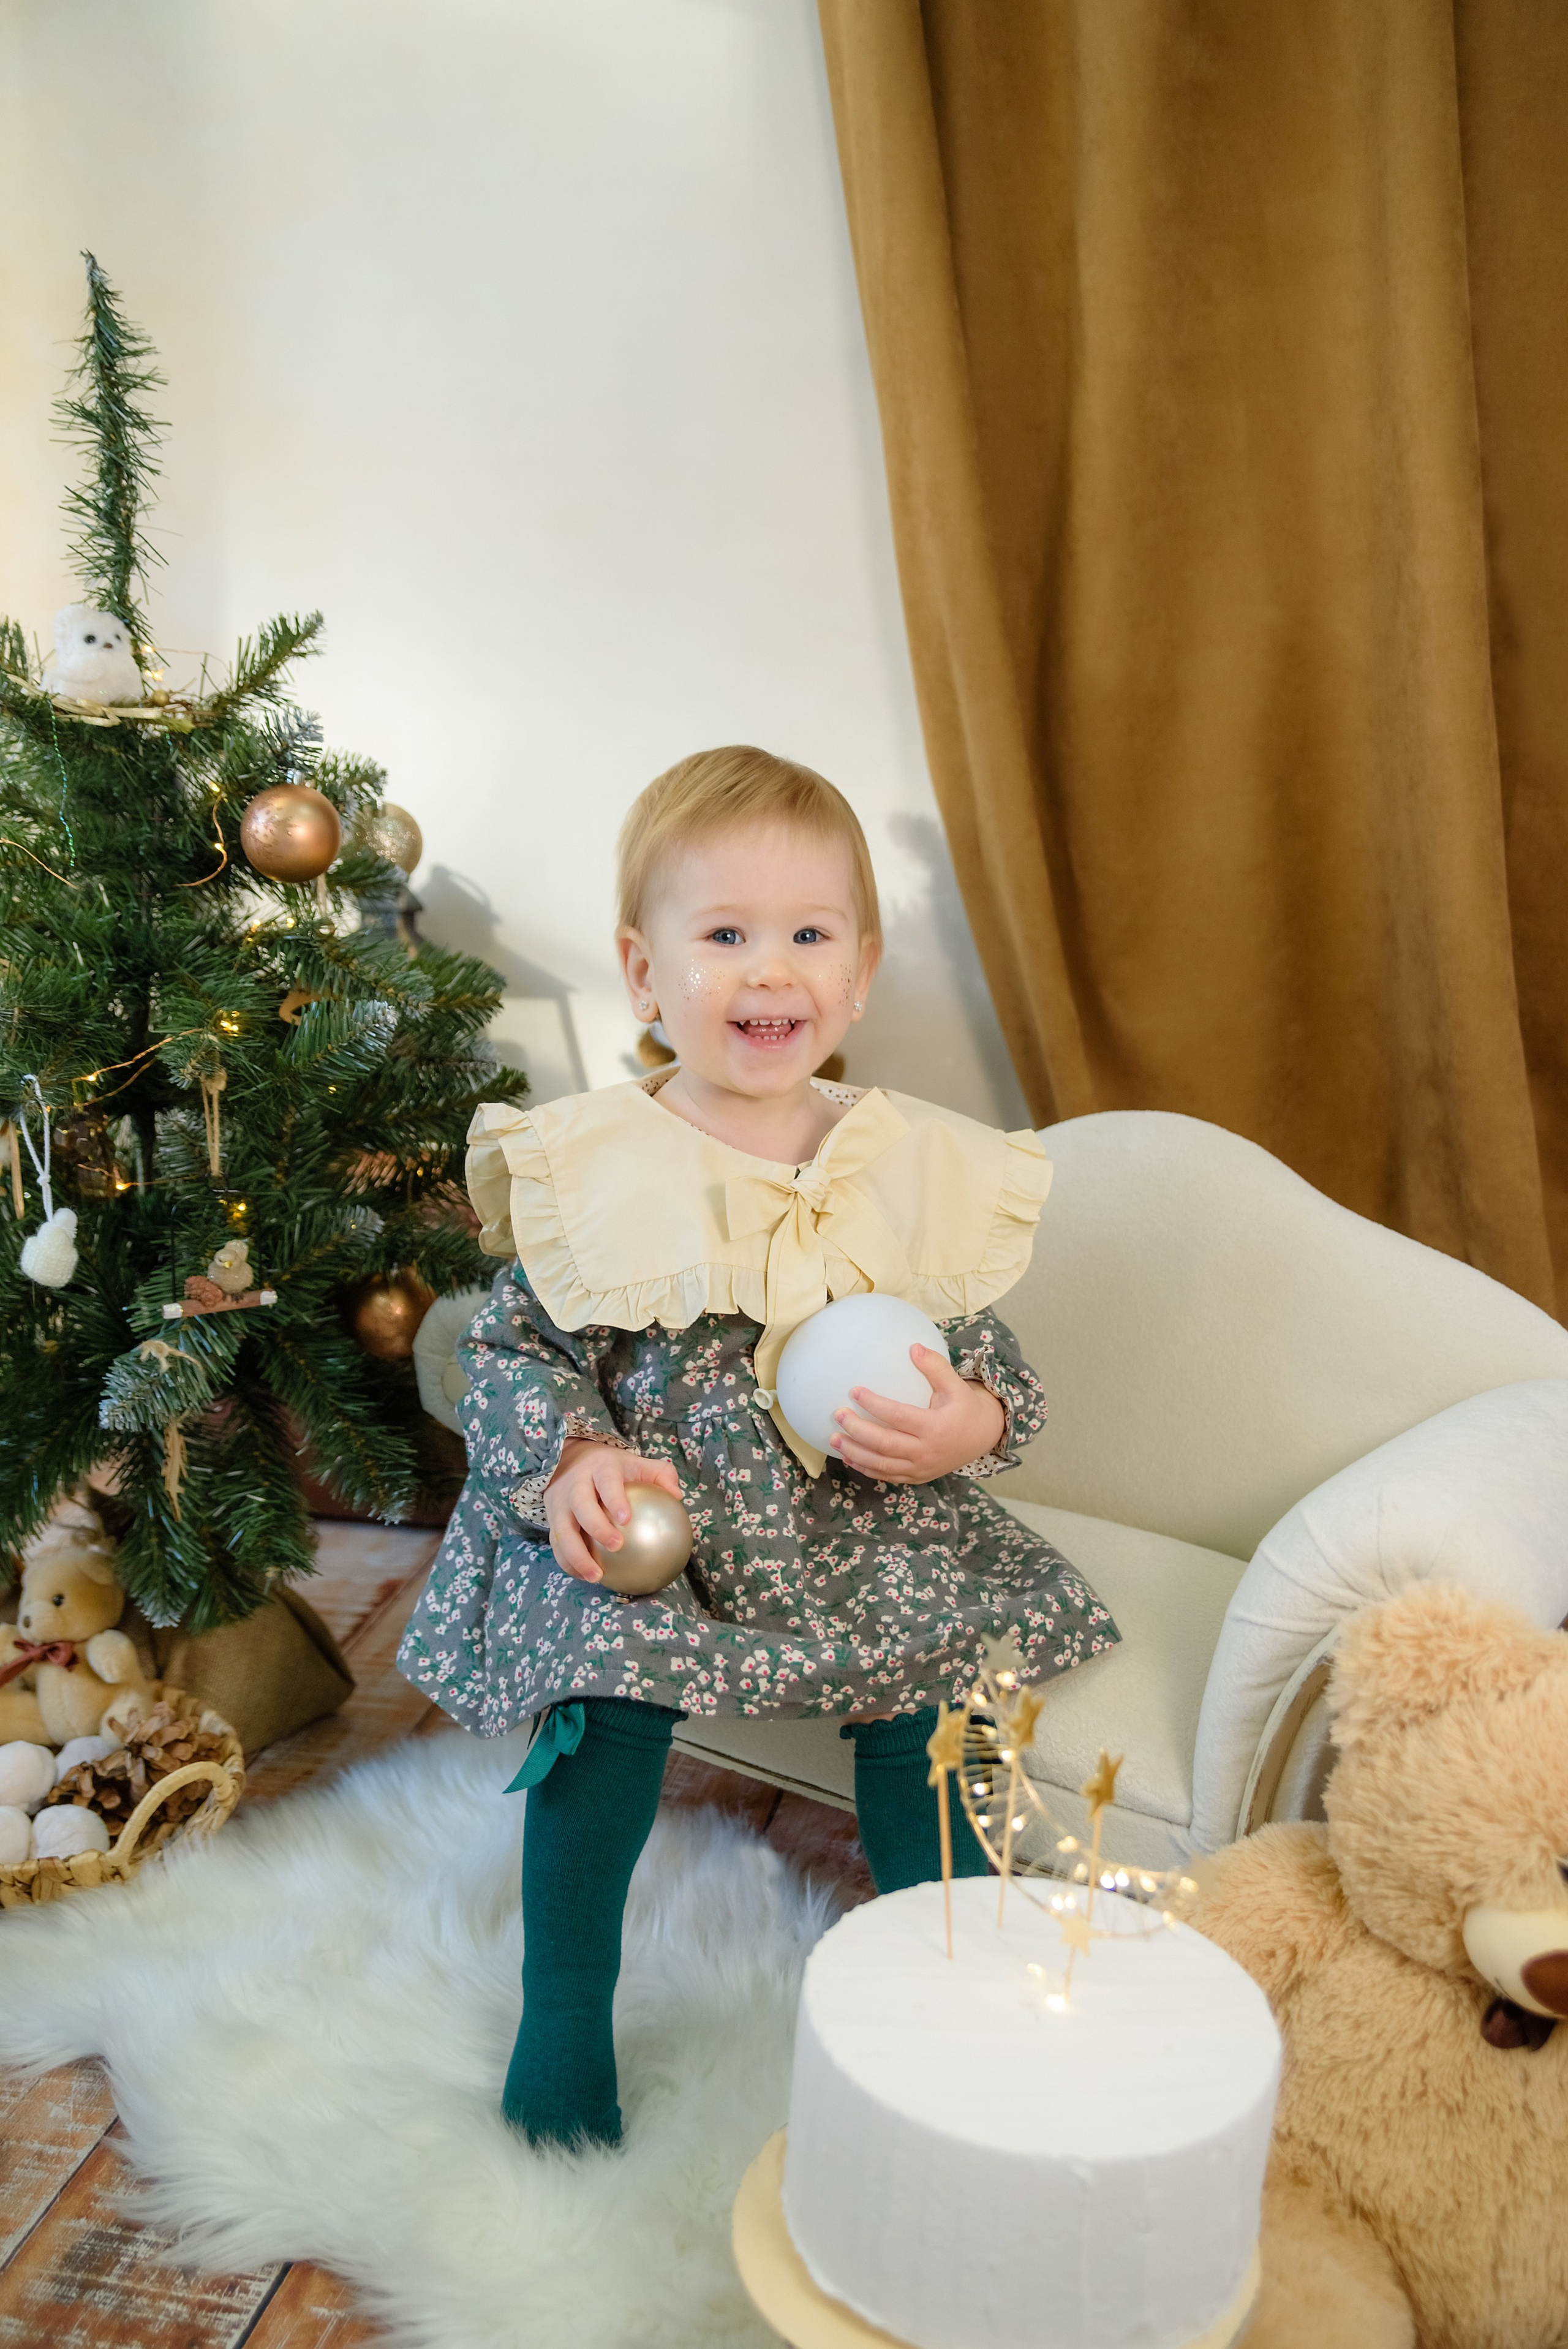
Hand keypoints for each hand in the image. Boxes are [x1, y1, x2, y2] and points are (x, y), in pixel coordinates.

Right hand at [544, 1440, 683, 1581]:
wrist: (570, 1459)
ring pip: (563, 1532)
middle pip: (581, 1506)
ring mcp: (560, 1504)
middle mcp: (576, 1485)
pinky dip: (569, 1563)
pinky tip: (586, 1577)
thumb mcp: (636, 1462)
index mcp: (600, 1470)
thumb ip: (660, 1475)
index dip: (615, 1499)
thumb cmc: (612, 1468)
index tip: (626, 1518)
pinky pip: (557, 1545)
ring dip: (577, 1556)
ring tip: (596, 1577)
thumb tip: (677, 1496)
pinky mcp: (552, 1520)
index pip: (607, 1482)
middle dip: (597, 1527)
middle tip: (617, 1546)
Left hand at [830, 1345, 1004, 1483]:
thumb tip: (913, 1347)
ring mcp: (921, 1468)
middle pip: (885, 1444)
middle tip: (837, 1415)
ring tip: (834, 1439)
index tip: (854, 1391)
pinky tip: (849, 1457)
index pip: (898, 1416)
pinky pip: (888, 1476)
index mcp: (935, 1427)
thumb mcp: (955, 1385)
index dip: (874, 1405)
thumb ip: (935, 1367)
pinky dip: (866, 1468)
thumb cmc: (965, 1407)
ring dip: (855, 1453)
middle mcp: (926, 1451)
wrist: (983, 1437)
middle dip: (857, 1431)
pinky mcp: (917, 1477)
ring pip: (882, 1465)